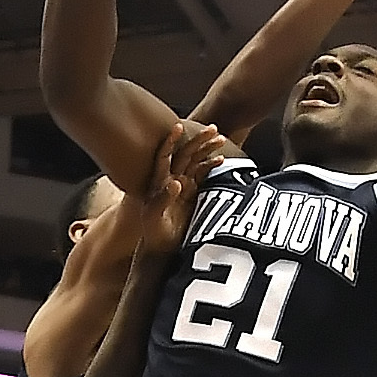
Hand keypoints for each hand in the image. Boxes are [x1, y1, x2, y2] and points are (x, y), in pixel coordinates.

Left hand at [134, 117, 233, 250]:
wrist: (164, 250)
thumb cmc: (155, 235)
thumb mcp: (155, 219)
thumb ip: (163, 199)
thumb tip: (176, 182)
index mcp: (159, 182)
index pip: (164, 156)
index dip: (171, 141)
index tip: (179, 126)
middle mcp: (171, 179)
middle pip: (185, 154)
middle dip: (198, 140)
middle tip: (213, 129)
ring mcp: (183, 186)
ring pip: (196, 162)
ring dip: (207, 149)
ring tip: (220, 138)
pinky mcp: (193, 194)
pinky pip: (203, 175)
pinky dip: (212, 166)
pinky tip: (222, 159)